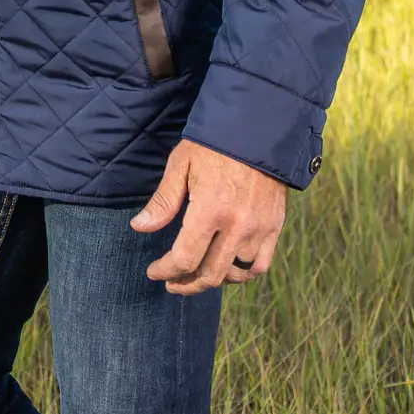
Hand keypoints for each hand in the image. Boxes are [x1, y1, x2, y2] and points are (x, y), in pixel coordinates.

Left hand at [132, 139, 286, 294]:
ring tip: (197, 273)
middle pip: (209, 274)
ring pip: (235, 274)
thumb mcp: (181, 164)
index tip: (154, 272)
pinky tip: (228, 269)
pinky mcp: (274, 227)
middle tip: (173, 282)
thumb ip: (163, 200)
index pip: (184, 258)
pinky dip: (243, 274)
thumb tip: (139, 227)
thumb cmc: (213, 145)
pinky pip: (260, 266)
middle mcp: (236, 225)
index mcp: (209, 209)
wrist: (258, 129)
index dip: (165, 271)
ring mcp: (258, 228)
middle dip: (186, 283)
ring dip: (213, 279)